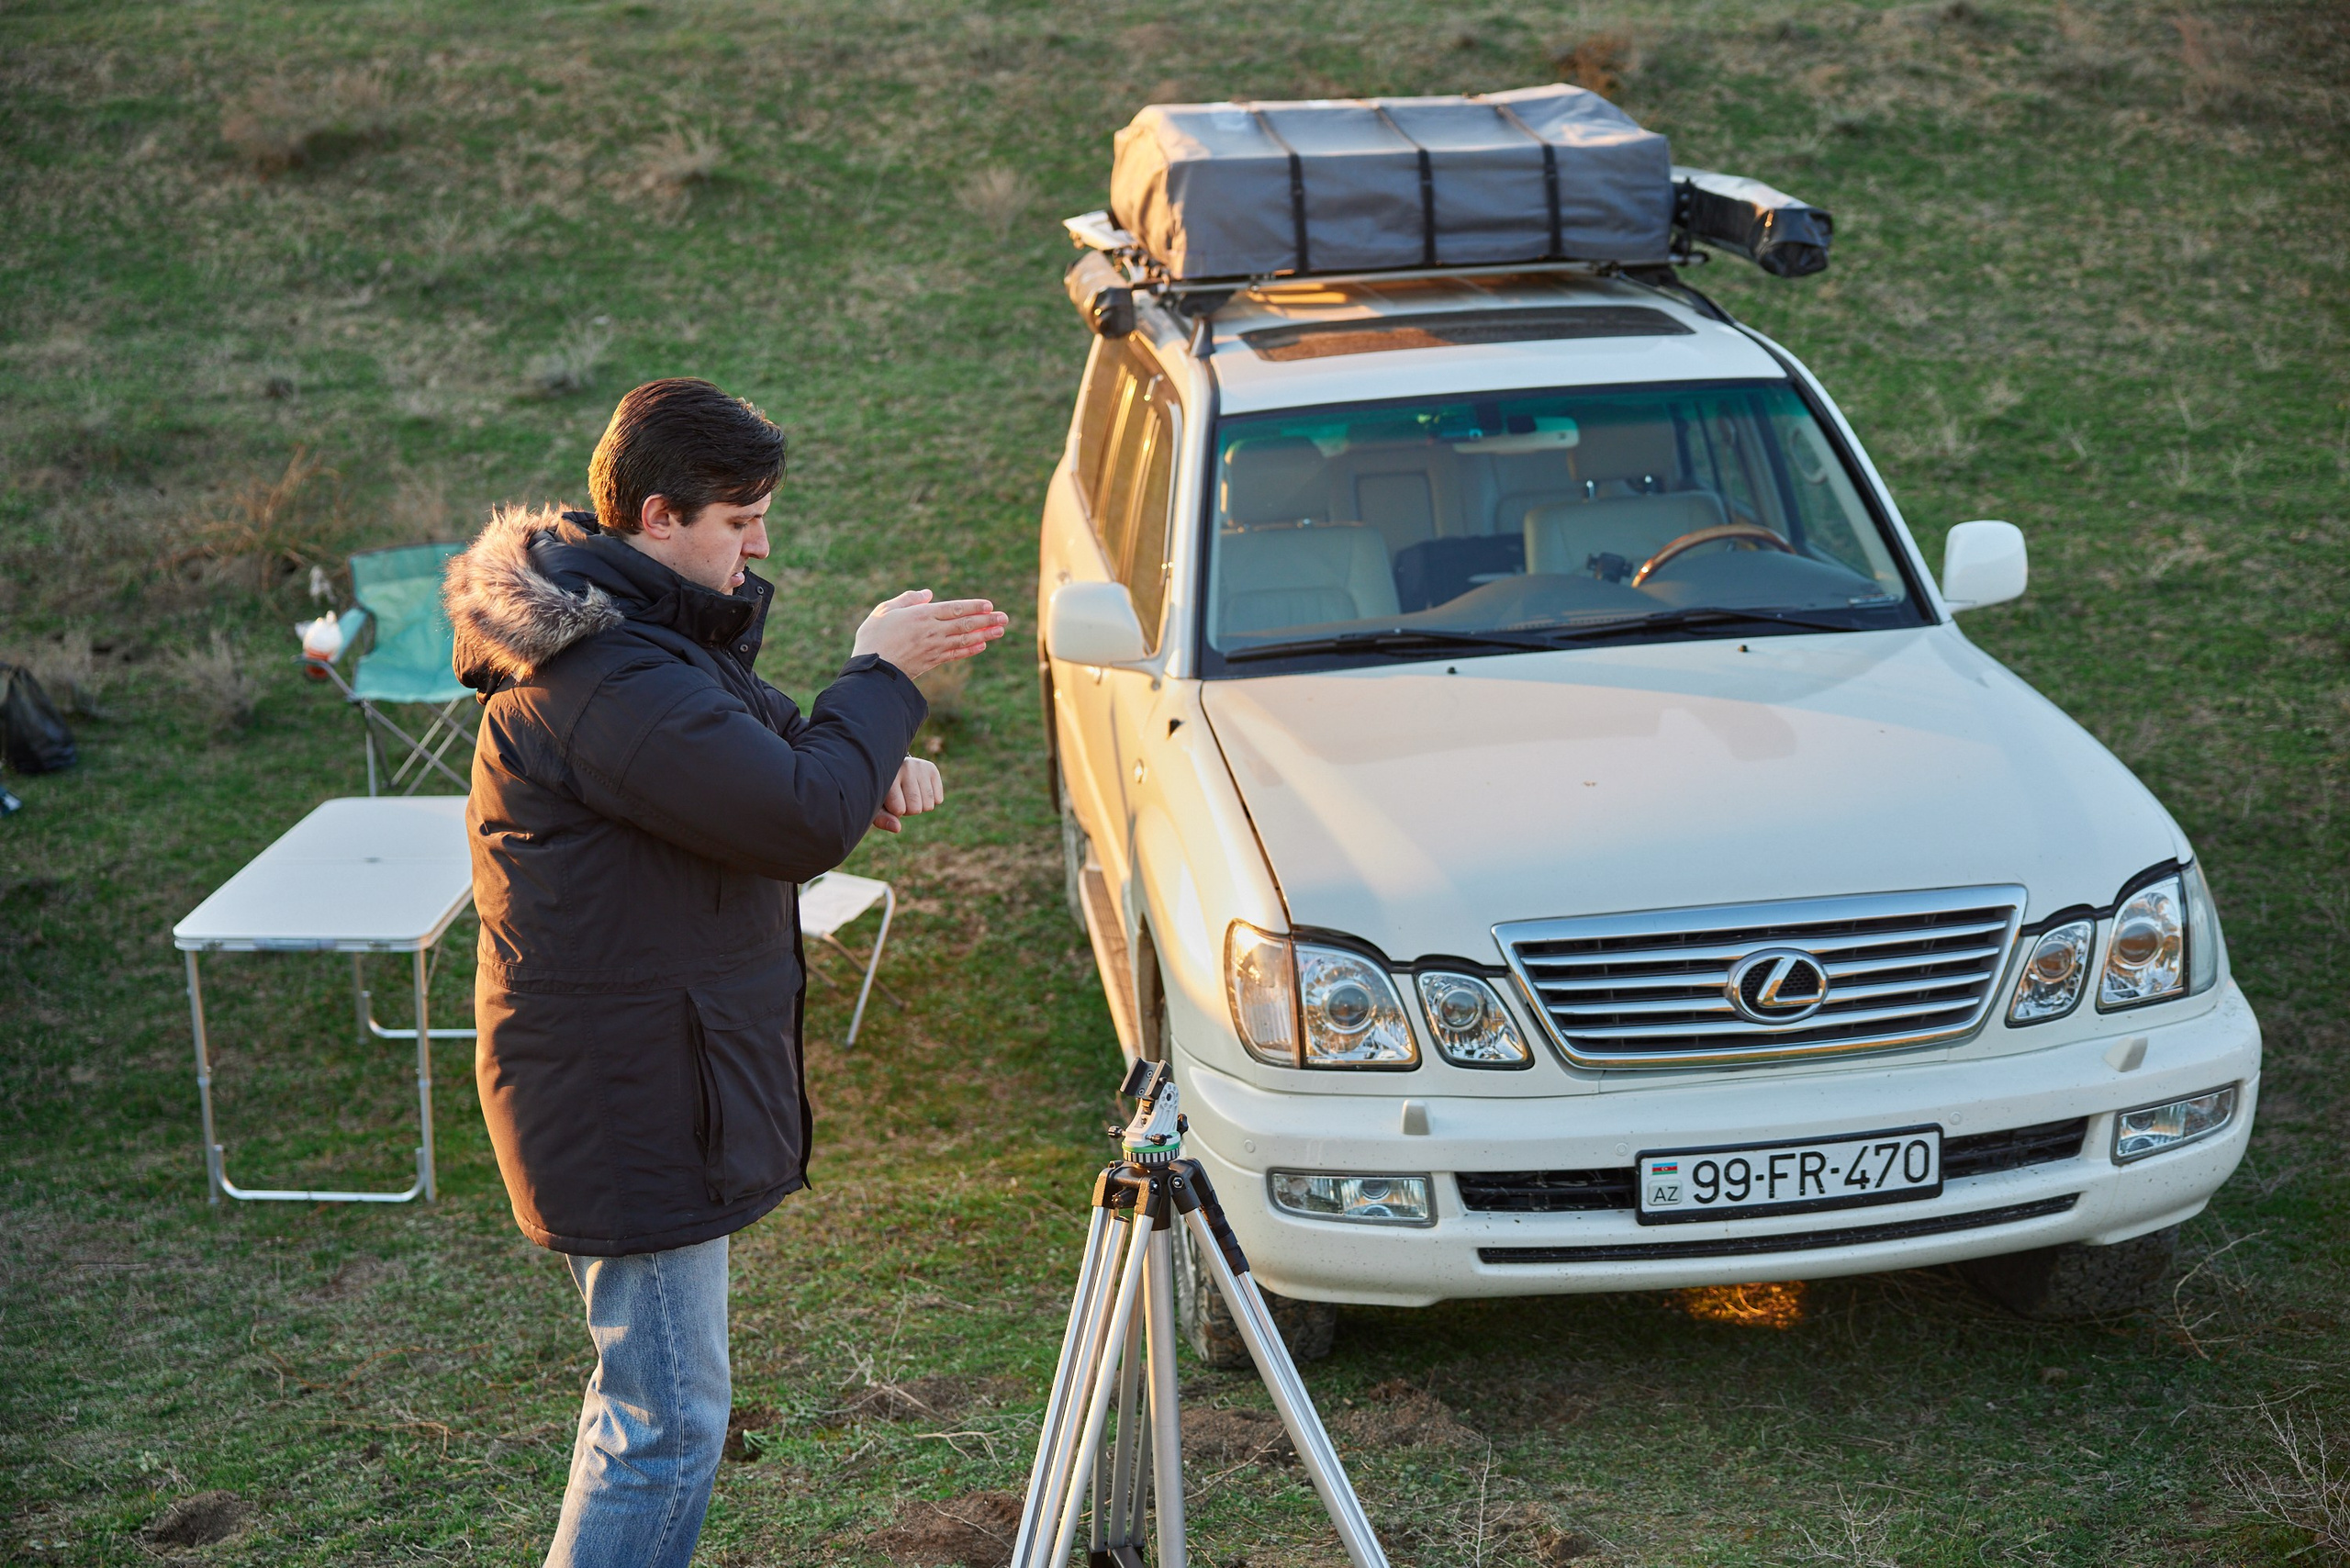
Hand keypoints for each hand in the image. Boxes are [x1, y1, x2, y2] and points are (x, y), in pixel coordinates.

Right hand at [853, 589, 1008, 679]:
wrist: (871, 670)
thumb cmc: (873, 637)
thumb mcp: (885, 610)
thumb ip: (907, 600)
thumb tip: (928, 593)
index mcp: (922, 615)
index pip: (954, 608)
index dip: (973, 606)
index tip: (989, 605)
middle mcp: (932, 631)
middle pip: (965, 624)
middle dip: (987, 620)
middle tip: (1005, 617)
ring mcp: (934, 648)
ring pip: (965, 639)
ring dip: (985, 634)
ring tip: (1001, 630)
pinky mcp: (932, 662)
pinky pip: (956, 654)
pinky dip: (971, 650)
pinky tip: (982, 646)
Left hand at [870, 756, 942, 833]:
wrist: (889, 768)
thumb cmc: (882, 792)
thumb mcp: (877, 806)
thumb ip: (882, 819)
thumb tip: (897, 828)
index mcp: (887, 777)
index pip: (899, 809)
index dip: (896, 811)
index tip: (890, 801)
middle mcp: (905, 768)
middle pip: (915, 808)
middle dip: (909, 810)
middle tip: (901, 798)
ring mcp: (920, 767)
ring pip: (928, 805)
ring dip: (920, 806)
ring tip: (910, 794)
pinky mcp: (931, 769)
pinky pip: (938, 799)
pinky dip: (931, 801)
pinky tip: (920, 790)